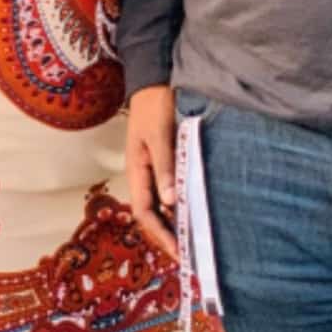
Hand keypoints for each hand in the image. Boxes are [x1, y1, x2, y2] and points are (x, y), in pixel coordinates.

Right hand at [126, 84, 178, 259]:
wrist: (154, 77)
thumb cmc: (154, 104)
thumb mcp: (159, 134)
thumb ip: (165, 165)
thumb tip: (171, 201)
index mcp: (136, 169)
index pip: (144, 212)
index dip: (160, 234)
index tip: (178, 251)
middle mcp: (144, 173)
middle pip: (153, 212)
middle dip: (167, 234)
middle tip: (189, 253)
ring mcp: (154, 166)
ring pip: (163, 201)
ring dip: (175, 220)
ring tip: (194, 238)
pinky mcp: (166, 158)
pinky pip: (171, 187)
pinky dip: (182, 201)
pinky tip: (195, 207)